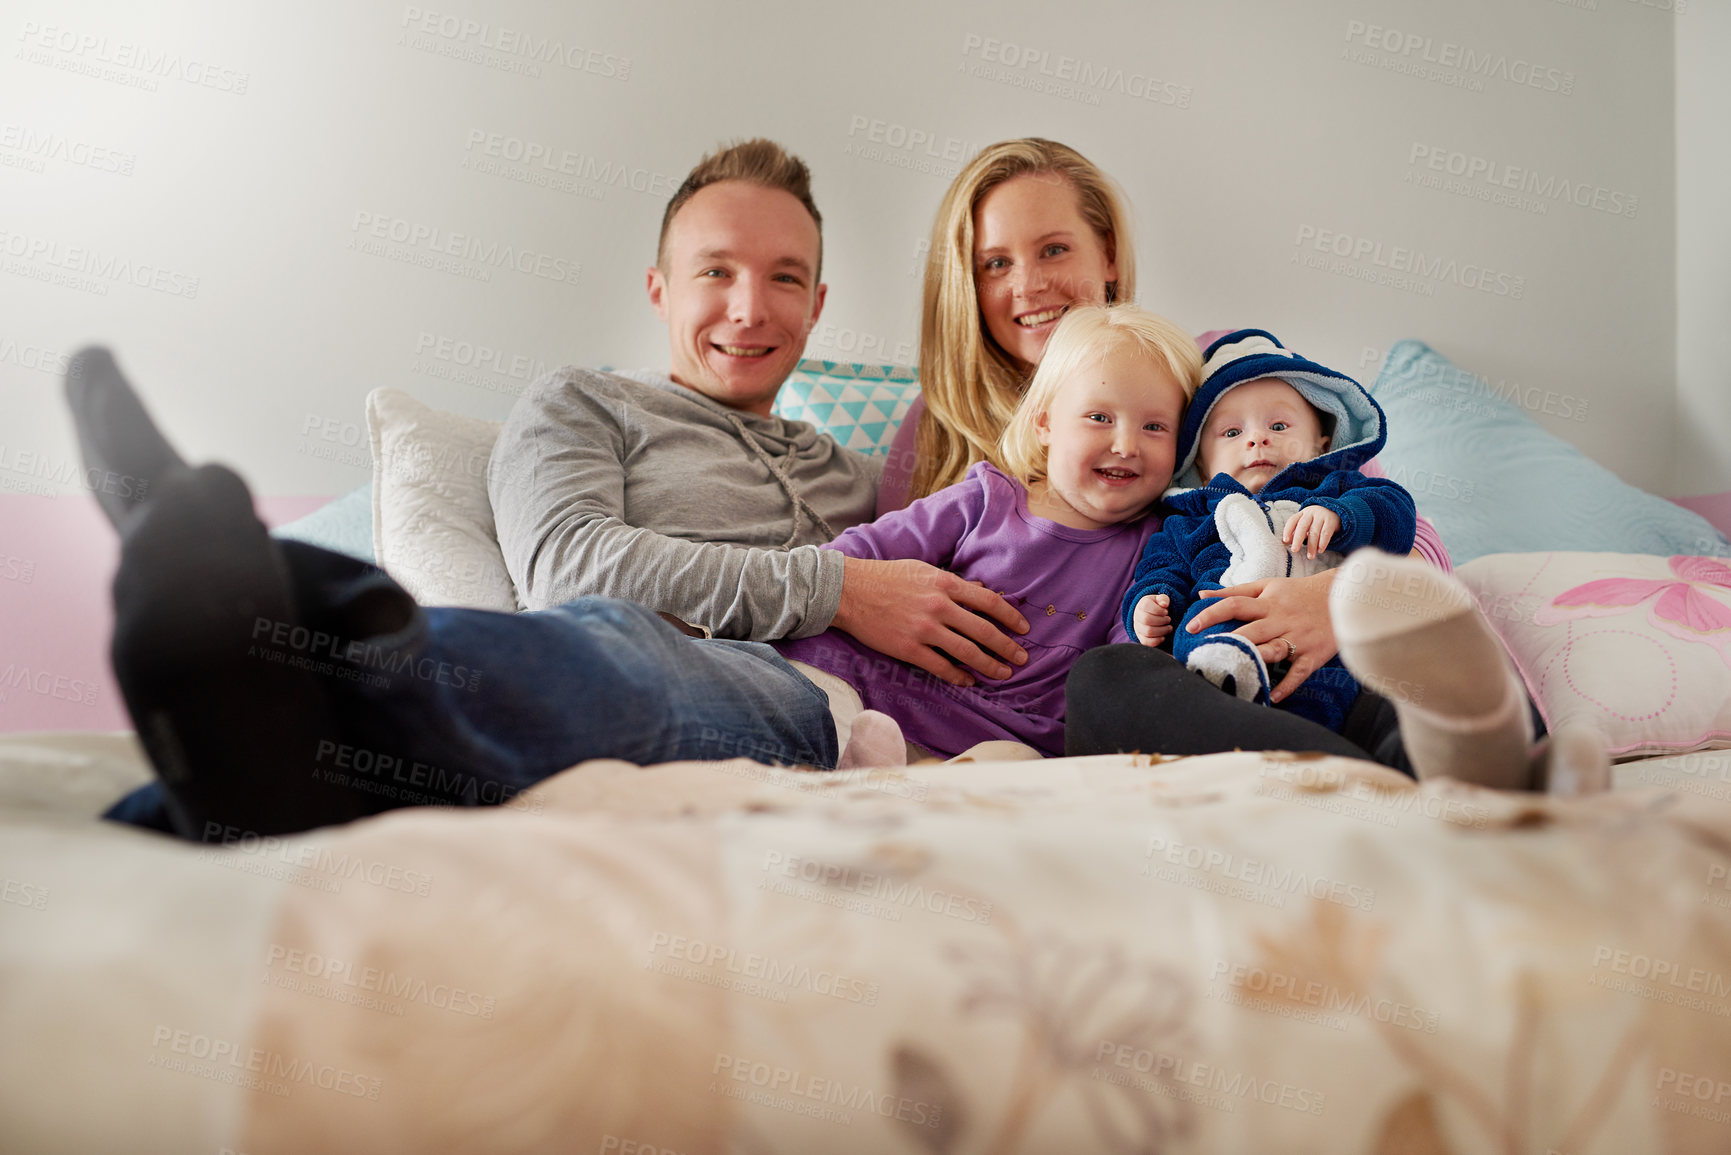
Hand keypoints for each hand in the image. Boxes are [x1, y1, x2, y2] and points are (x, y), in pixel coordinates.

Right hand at [831, 556, 1028, 686]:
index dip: (1010, 617)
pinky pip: (941, 667)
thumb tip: (980, 591)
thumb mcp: (923, 569)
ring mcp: (924, 629)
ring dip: (990, 665)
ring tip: (1003, 673)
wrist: (849, 591)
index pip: (989, 602)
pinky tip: (969, 681)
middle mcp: (939, 606)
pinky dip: (959, 676)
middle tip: (1022, 657)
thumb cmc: (885, 577)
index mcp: (945, 583)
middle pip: (984, 631)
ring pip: (967, 652)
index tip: (1023, 628)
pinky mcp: (909, 649)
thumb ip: (952, 583)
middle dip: (1007, 647)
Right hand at [1133, 594, 1171, 646]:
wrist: (1151, 614)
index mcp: (1142, 604)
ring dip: (1162, 630)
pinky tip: (1164, 637)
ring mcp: (1138, 627)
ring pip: (1147, 631)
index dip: (1159, 610)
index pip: (1146, 607)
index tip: (1166, 612)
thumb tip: (1164, 604)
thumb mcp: (1161, 599)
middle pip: (1147, 620)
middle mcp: (1137, 616)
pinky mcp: (1140, 637)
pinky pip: (1146, 642)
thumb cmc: (1158, 606)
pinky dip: (1157, 640)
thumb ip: (1163, 599)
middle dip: (1161, 621)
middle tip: (1169, 620)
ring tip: (1169, 628)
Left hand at [1188, 570, 1338, 702]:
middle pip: (1250, 630)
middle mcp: (1281, 619)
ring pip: (1273, 650)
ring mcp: (1298, 638)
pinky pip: (1298, 672)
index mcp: (1268, 602)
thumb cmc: (1299, 593)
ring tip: (1234, 675)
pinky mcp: (1314, 654)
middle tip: (1205, 655)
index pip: (1234, 605)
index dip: (1211, 614)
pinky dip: (1286, 685)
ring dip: (1255, 662)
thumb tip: (1202, 596)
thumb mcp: (1268, 586)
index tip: (1190, 626)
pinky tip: (1271, 696)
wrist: (1344, 597)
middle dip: (1227, 642)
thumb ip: (1235, 591)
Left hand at [1283, 506, 1339, 558]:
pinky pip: (1326, 533)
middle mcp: (1311, 513)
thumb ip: (1296, 531)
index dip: (1288, 530)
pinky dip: (1322, 542)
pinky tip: (1320, 550)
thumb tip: (1284, 542)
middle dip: (1298, 539)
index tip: (1285, 541)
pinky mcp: (1331, 521)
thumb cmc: (1317, 520)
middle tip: (1294, 550)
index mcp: (1302, 513)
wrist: (1336, 511)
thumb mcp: (1306, 523)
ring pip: (1314, 532)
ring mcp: (1321, 516)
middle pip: (1302, 526)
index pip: (1292, 520)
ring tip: (1310, 556)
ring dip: (1312, 545)